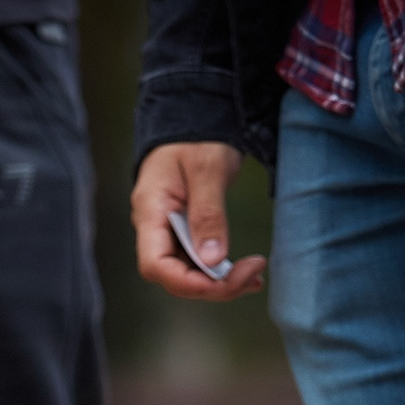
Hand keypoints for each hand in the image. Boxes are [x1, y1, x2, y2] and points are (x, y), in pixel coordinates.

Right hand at [132, 142, 266, 301]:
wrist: (193, 119)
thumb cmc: (195, 137)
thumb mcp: (206, 170)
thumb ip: (208, 214)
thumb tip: (212, 260)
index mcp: (150, 212)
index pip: (156, 265)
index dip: (188, 282)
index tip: (226, 279)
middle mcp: (154, 229)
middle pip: (173, 276)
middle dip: (212, 285)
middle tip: (253, 274)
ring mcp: (167, 233)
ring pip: (186, 273)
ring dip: (220, 282)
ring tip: (255, 275)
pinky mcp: (183, 232)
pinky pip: (197, 261)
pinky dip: (220, 270)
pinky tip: (245, 271)